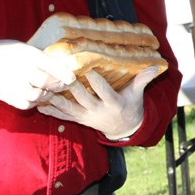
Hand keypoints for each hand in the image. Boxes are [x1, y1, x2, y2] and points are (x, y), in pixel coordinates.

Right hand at [0, 39, 75, 109]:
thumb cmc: (7, 53)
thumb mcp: (25, 48)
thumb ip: (41, 58)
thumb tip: (63, 65)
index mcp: (28, 55)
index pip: (51, 65)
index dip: (64, 73)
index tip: (72, 78)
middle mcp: (22, 70)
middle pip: (46, 82)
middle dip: (57, 85)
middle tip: (63, 85)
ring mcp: (14, 85)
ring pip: (38, 95)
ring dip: (46, 94)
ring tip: (48, 90)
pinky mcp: (9, 97)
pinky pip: (27, 104)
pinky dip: (34, 102)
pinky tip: (36, 96)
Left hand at [37, 66, 160, 140]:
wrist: (123, 128)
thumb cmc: (130, 106)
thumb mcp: (137, 94)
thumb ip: (143, 79)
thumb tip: (156, 66)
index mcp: (113, 103)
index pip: (104, 91)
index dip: (96, 80)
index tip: (88, 68)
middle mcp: (98, 111)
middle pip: (83, 98)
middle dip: (72, 87)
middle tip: (61, 74)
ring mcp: (87, 117)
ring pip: (69, 108)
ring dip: (56, 99)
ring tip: (45, 90)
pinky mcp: (79, 120)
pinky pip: (64, 117)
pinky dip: (52, 112)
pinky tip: (39, 105)